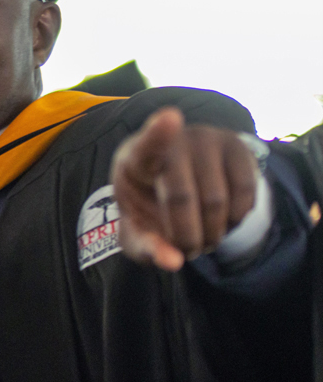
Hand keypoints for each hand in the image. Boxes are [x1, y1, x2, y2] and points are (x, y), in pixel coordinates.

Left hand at [112, 107, 257, 271]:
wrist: (175, 179)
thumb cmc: (149, 203)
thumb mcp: (138, 228)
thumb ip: (147, 247)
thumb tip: (173, 263)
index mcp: (137, 157)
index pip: (147, 145)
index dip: (159, 133)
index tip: (171, 118)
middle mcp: (174, 140)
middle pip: (182, 198)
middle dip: (186, 236)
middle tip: (187, 249)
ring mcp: (208, 139)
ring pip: (216, 201)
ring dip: (213, 233)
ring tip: (202, 234)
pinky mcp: (238, 147)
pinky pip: (246, 194)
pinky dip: (236, 219)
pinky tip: (222, 218)